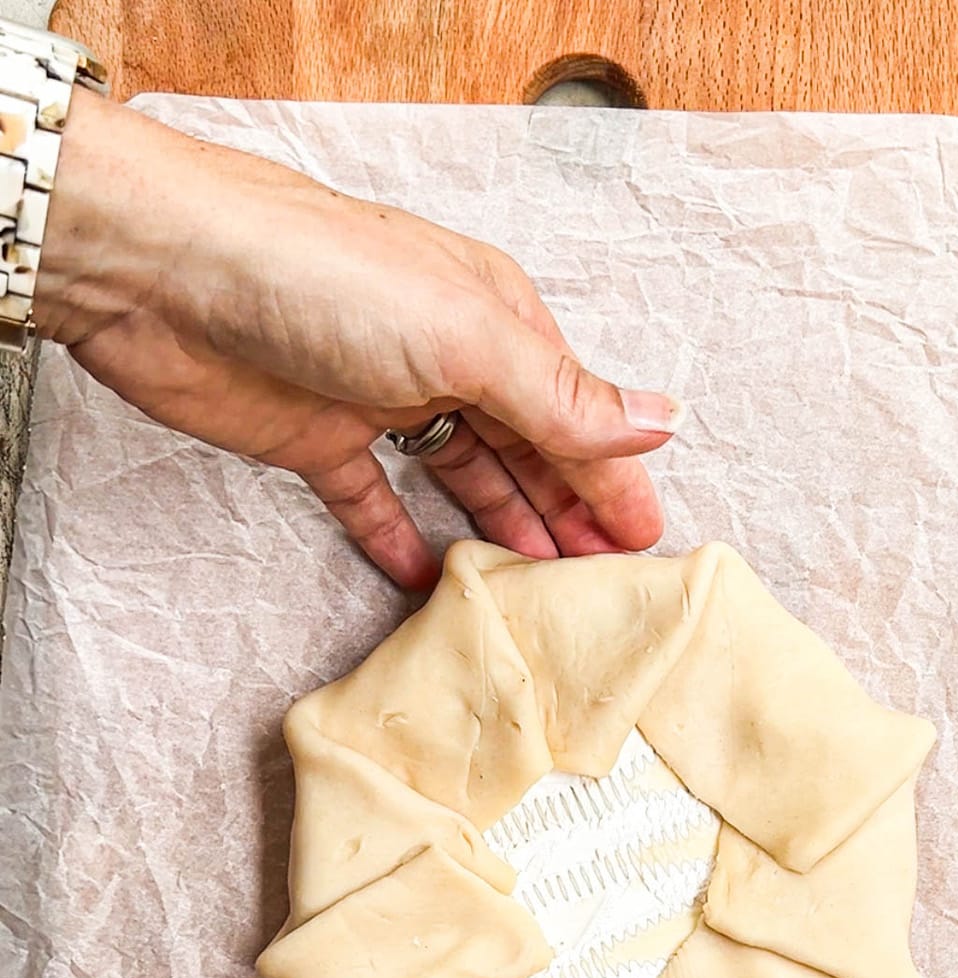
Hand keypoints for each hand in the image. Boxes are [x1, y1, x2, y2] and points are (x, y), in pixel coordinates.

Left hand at [36, 90, 681, 588]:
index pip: (575, 415)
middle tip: (601, 586)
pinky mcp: (316, 441)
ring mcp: (380, 400)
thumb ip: (559, 395)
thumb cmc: (320, 279)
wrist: (167, 276)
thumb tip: (661, 422)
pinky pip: (372, 502)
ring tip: (537, 593)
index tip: (644, 545)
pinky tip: (429, 582)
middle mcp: (445, 357)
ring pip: (461, 477)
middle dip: (568, 513)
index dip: (613, 480)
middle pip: (525, 450)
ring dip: (501, 528)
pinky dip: (401, 540)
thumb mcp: (464, 337)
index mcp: (494, 321)